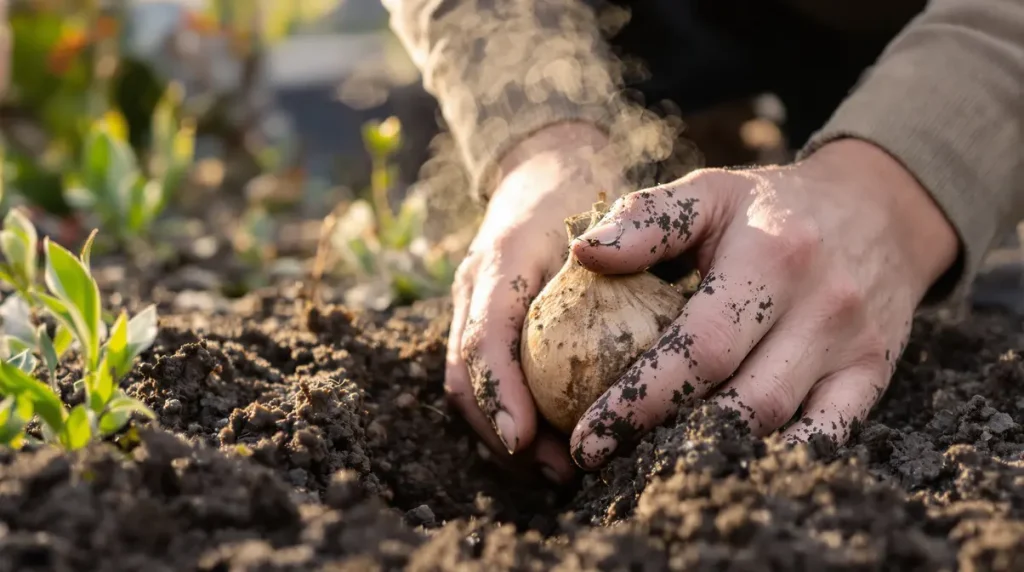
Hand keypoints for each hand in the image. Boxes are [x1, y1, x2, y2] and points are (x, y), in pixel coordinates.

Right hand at [446, 123, 625, 482]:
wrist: (544, 167)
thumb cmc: (586, 190)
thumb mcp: (615, 209)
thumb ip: (633, 248)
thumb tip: (660, 325)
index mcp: (500, 260)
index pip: (484, 336)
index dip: (499, 392)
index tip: (524, 439)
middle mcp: (474, 289)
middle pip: (466, 378)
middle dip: (500, 434)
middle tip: (555, 471)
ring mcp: (472, 307)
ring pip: (469, 387)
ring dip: (505, 436)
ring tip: (558, 470)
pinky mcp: (483, 323)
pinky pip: (486, 381)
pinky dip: (512, 416)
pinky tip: (552, 443)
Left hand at [567, 138, 958, 468]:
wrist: (880, 207)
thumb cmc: (772, 205)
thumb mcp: (711, 192)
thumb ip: (646, 218)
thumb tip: (584, 254)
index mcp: (773, 257)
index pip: (699, 348)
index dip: (640, 400)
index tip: (588, 439)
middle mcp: (821, 306)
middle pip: (740, 400)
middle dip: (665, 438)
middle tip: (606, 462)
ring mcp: (854, 346)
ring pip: (778, 424)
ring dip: (711, 452)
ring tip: (648, 464)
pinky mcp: (874, 374)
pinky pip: (828, 437)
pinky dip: (776, 459)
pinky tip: (723, 466)